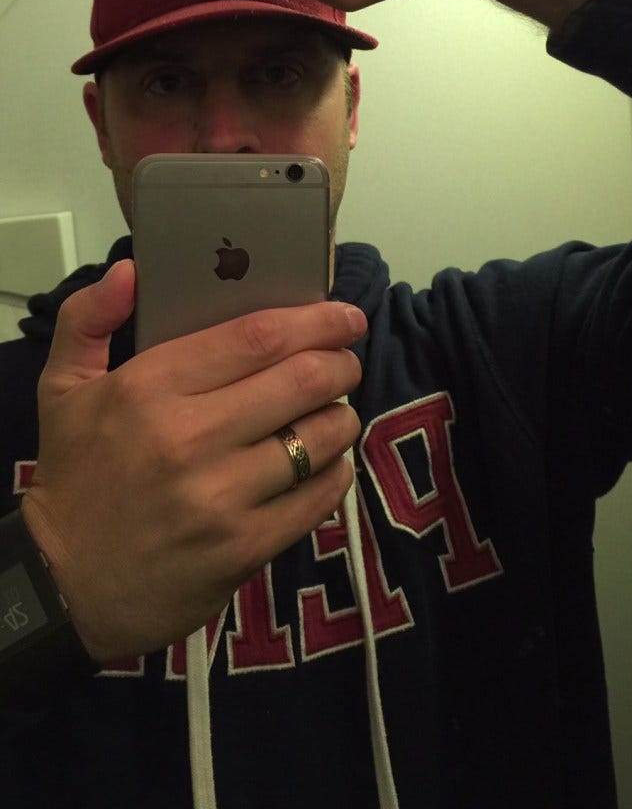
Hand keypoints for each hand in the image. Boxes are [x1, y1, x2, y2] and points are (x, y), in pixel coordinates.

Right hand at [21, 260, 365, 663]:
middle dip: (341, 362)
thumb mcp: (60, 389)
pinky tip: (328, 461)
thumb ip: (87, 319)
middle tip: (346, 361)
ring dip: (343, 415)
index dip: (315, 320)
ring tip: (335, 410)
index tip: (344, 316)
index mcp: (149, 388)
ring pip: (321, 437)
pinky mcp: (246, 547)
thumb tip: (132, 271)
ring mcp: (223, 496)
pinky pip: (320, 496)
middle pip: (302, 380)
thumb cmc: (74, 479)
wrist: (65, 585)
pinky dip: (338, 471)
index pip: (257, 337)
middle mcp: (191, 437)